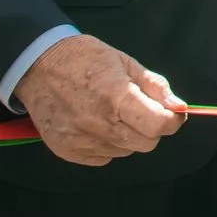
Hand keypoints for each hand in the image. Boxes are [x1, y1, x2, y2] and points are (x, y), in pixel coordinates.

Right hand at [15, 34, 184, 166]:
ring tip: (113, 113)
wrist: (38, 66)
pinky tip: (96, 123)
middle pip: (146, 143)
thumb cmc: (86, 59)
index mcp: (116, 96)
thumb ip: (155, 87)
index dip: (172, 121)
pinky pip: (103, 157)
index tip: (172, 113)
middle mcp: (98, 123)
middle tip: (141, 110)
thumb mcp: (126, 63)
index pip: (158, 125)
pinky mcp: (67, 152)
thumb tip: (179, 108)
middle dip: (151, 128)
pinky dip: (108, 144)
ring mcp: (80, 140)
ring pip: (125, 151)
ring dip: (128, 136)